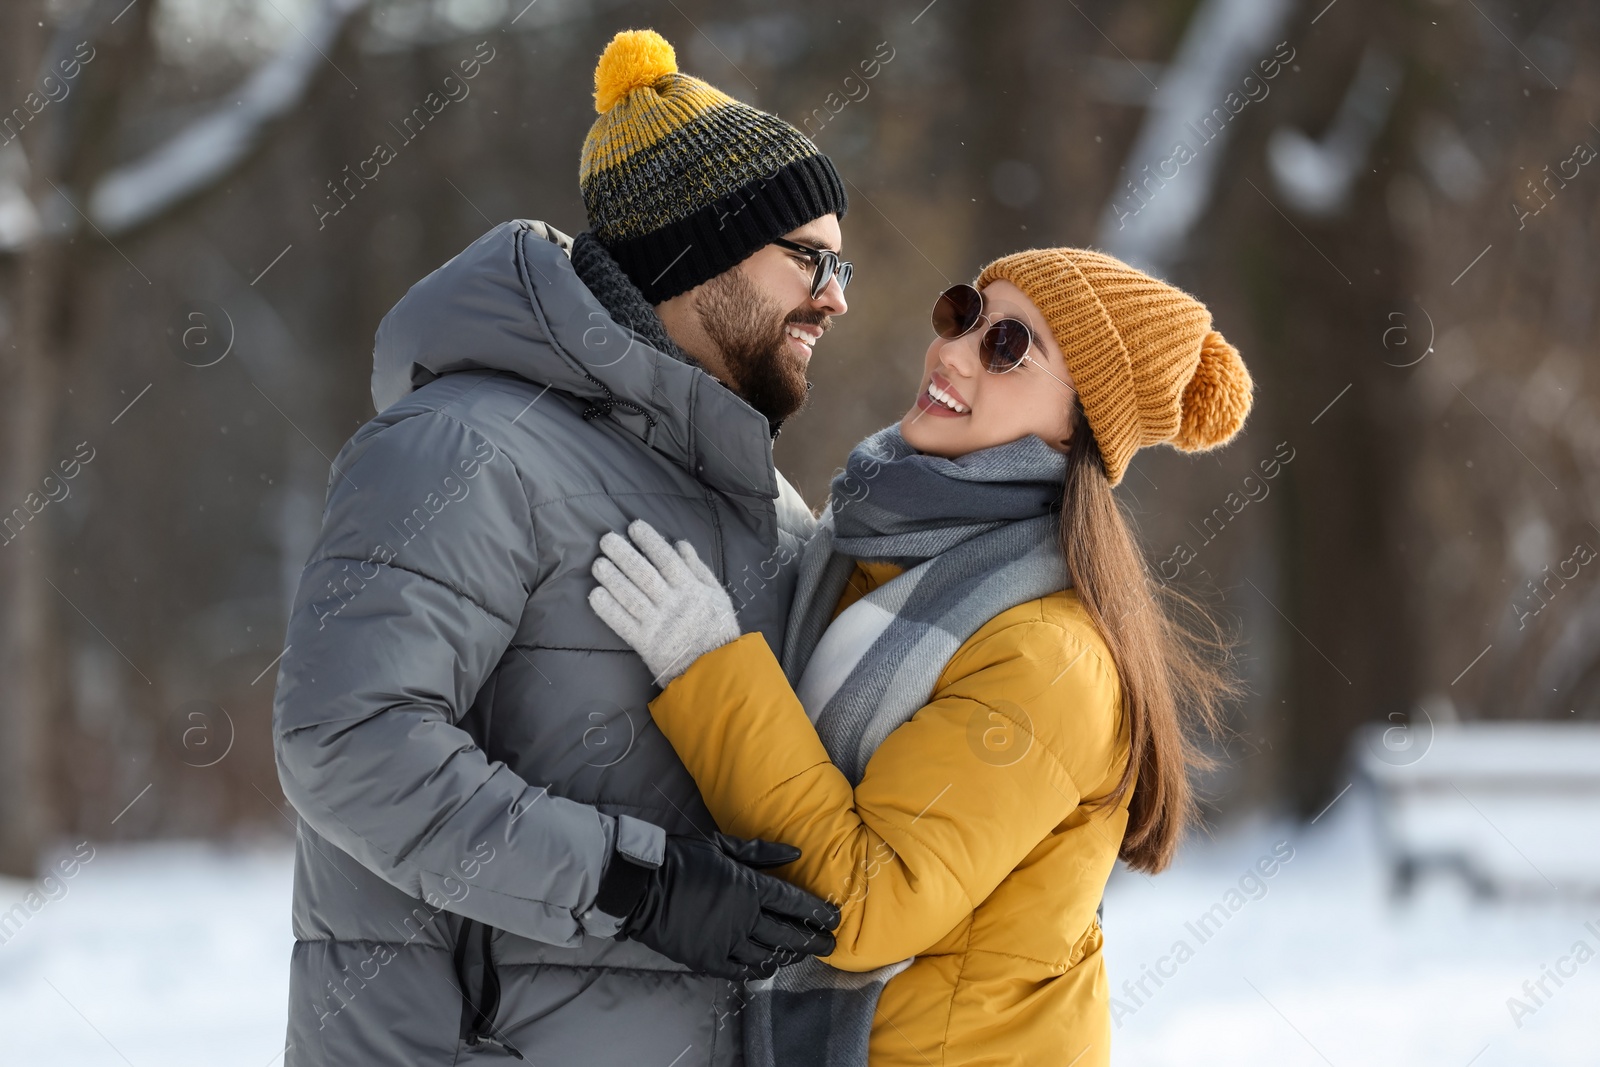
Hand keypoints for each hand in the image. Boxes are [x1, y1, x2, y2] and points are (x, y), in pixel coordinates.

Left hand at [589, 519, 740, 684]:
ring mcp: (657, 624)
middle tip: (606, 539)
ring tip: (598, 564)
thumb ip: (698, 568)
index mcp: (691, 589)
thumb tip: (679, 543)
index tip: (633, 526)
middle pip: (643, 574)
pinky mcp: (645, 644)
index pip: (666, 559)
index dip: (649, 541)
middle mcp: (672, 604)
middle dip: (623, 554)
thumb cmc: (717, 629)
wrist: (714, 670)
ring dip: (612, 578)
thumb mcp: (717, 594)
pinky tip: (595, 595)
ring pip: (630, 596)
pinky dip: (608, 609)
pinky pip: (622, 623)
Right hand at [597, 832, 840, 979]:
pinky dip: (757, 970)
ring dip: (789, 956)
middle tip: (830, 944)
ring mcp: (725, 942)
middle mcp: (743, 918)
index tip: (835, 918)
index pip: (794, 903)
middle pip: (788, 934)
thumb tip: (795, 853)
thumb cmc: (683, 858)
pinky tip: (767, 967)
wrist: (641, 884)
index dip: (818, 912)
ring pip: (767, 955)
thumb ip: (761, 852)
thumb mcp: (723, 846)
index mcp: (750, 887)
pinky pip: (740, 970)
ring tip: (802, 955)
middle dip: (813, 940)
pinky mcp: (707, 959)